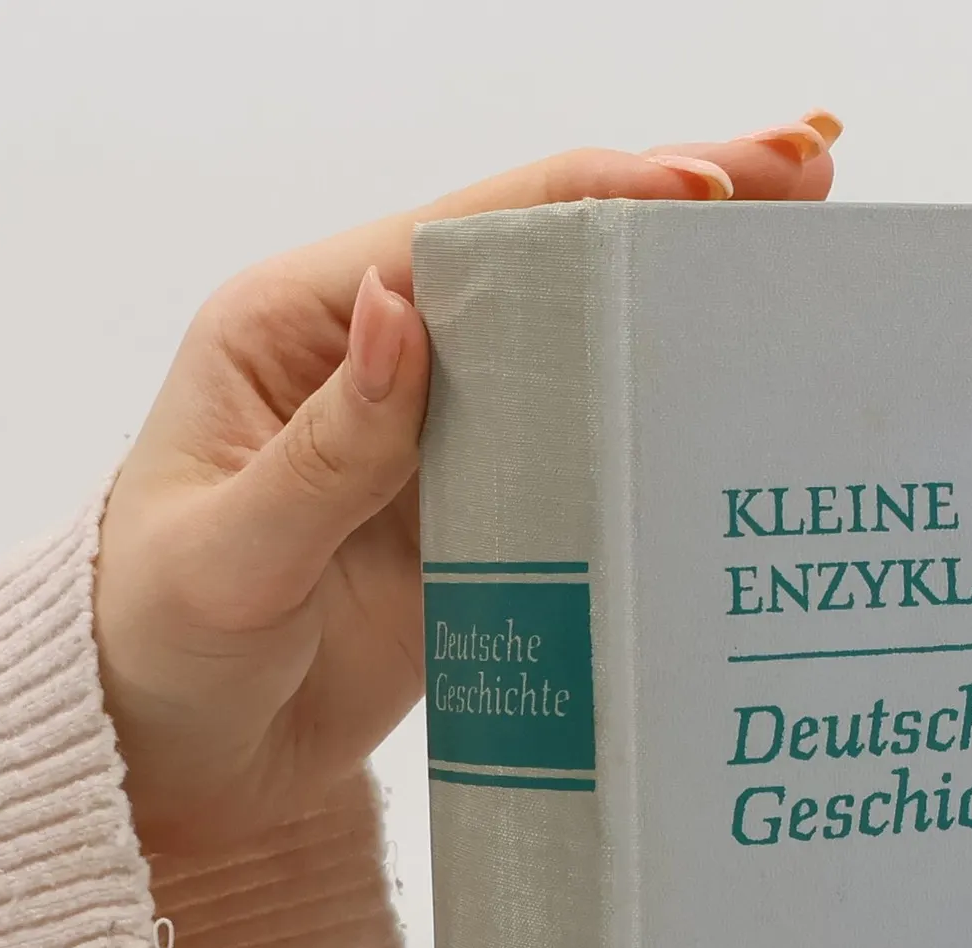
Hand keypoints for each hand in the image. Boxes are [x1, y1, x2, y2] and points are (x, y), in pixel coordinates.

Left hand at [93, 113, 839, 854]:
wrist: (175, 755)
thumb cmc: (164, 644)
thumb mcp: (231, 551)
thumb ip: (327, 445)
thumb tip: (401, 307)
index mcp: (304, 326)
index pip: (468, 231)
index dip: (598, 198)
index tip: (713, 186)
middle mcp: (383, 362)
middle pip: (545, 254)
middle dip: (673, 205)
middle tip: (807, 169)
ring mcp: (442, 436)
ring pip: (580, 338)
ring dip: (682, 294)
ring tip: (798, 256)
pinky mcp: (479, 513)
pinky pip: (582, 443)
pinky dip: (661, 409)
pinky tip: (735, 393)